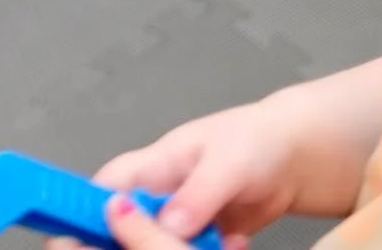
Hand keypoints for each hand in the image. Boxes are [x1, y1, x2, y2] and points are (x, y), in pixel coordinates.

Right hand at [51, 103, 299, 249]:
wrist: (294, 159)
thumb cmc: (254, 142)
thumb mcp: (225, 163)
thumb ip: (196, 194)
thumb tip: (166, 226)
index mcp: (146, 168)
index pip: (100, 195)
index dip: (87, 221)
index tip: (90, 243)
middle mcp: (153, 199)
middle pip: (119, 231)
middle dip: (132, 244)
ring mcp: (175, 224)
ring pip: (152, 247)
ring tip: (216, 241)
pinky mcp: (197, 244)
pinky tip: (234, 244)